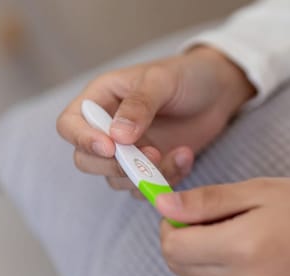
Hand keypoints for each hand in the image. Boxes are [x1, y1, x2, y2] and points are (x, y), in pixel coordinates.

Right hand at [56, 47, 254, 196]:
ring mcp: (128, 151)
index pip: (69, 125)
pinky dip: (166, 179)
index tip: (109, 147)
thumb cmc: (186, 76)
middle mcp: (107, 128)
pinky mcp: (150, 167)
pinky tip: (187, 156)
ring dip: (144, 175)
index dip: (82, 140)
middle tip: (149, 156)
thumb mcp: (161, 81)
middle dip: (114, 165)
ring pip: (116, 179)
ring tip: (178, 153)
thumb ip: (139, 105)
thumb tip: (117, 136)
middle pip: (85, 160)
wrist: (219, 90)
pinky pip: (146, 186)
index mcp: (100, 98)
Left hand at [155, 178, 289, 275]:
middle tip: (208, 220)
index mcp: (242, 246)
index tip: (184, 211)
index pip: (174, 247)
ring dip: (200, 261)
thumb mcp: (258, 191)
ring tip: (231, 237)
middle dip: (182, 243)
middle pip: (181, 269)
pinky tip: (248, 257)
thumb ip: (206, 201)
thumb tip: (162, 205)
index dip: (171, 226)